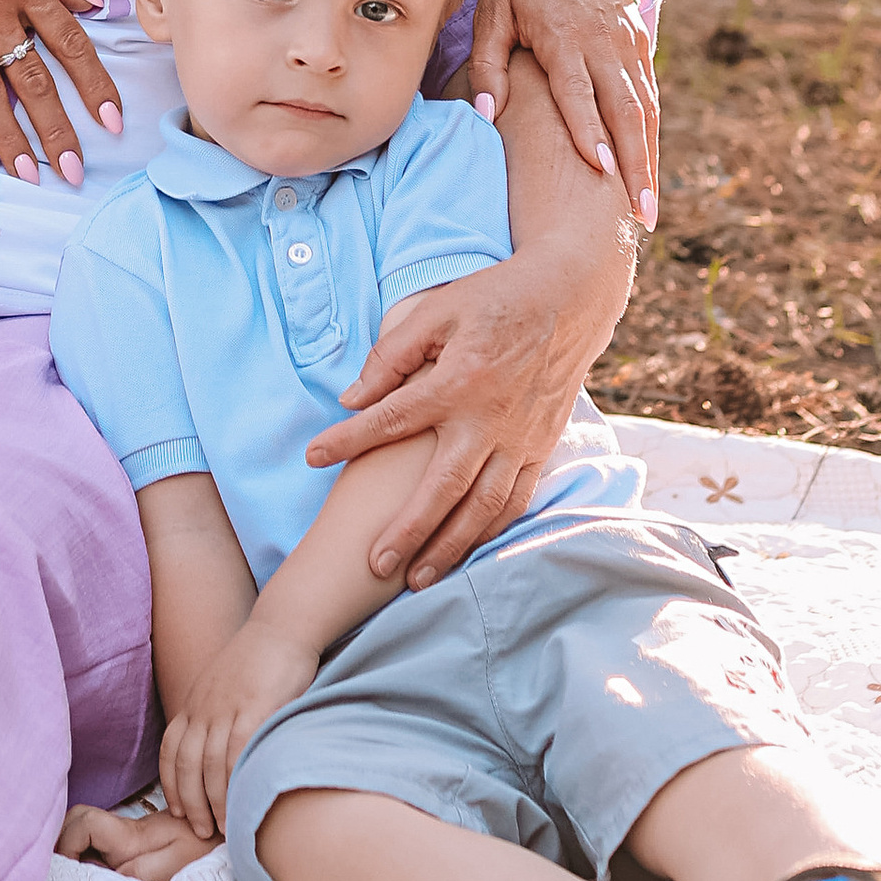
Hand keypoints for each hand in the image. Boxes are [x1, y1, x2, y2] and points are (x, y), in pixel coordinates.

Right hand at [56, 801, 211, 880]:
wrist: (223, 838)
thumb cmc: (202, 854)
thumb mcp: (172, 868)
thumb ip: (136, 872)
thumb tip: (102, 877)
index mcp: (127, 835)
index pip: (84, 823)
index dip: (68, 842)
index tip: (69, 872)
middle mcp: (119, 831)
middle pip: (74, 821)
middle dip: (60, 844)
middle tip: (62, 877)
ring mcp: (120, 838)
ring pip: (80, 830)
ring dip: (70, 851)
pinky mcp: (126, 848)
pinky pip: (93, 845)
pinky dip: (83, 858)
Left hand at [159, 620, 318, 840]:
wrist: (283, 626)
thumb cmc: (260, 660)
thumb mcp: (224, 686)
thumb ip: (217, 715)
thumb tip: (219, 753)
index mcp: (195, 702)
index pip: (171, 750)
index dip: (171, 784)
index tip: (178, 810)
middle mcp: (203, 707)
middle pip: (186, 764)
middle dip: (190, 803)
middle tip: (200, 831)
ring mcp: (226, 708)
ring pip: (210, 765)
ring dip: (212, 802)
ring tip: (221, 828)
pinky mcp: (253, 708)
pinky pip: (236, 754)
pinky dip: (234, 783)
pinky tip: (240, 803)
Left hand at [304, 252, 614, 589]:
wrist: (568, 300)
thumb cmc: (493, 300)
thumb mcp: (437, 310)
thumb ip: (392, 354)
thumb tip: (352, 397)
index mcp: (457, 381)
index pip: (390, 419)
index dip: (347, 439)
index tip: (312, 457)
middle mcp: (489, 420)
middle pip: (441, 489)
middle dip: (407, 531)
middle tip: (374, 563)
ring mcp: (519, 439)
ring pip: (482, 509)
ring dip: (450, 548)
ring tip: (417, 579)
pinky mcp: (540, 447)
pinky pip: (515, 501)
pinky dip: (490, 531)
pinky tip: (468, 551)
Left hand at [468, 0, 658, 225]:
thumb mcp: (493, 13)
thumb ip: (487, 64)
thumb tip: (483, 113)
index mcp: (564, 36)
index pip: (578, 90)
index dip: (589, 130)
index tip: (601, 170)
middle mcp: (604, 43)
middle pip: (625, 111)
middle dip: (635, 166)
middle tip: (640, 215)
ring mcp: (628, 44)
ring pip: (645, 110)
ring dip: (649, 160)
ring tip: (647, 209)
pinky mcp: (640, 45)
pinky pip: (649, 97)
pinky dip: (652, 136)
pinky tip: (649, 171)